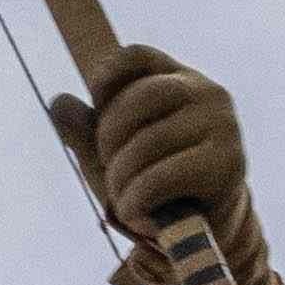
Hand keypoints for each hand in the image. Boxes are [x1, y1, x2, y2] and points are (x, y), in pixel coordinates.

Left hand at [64, 50, 252, 270]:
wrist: (206, 229)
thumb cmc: (156, 184)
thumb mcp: (116, 154)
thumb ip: (87, 130)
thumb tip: (58, 102)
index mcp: (180, 80)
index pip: (138, 56)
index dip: (107, 75)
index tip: (95, 103)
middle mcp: (208, 95)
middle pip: (140, 97)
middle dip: (109, 136)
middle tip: (109, 166)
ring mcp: (222, 127)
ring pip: (148, 142)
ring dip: (120, 178)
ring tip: (122, 198)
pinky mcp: (226, 165)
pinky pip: (160, 178)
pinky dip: (135, 200)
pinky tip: (134, 212)